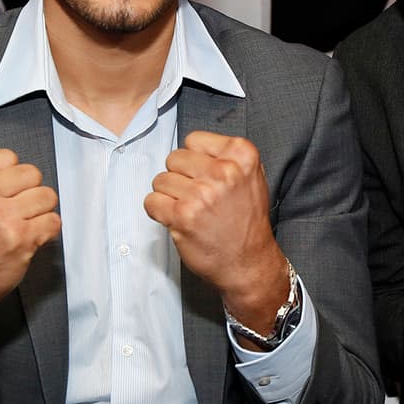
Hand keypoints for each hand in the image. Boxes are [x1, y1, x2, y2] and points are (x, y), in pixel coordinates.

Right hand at [0, 149, 59, 374]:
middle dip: (27, 192)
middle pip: (31, 173)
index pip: (7, 156)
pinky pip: (54, 221)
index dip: (8, 176)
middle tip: (10, 212)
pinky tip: (26, 239)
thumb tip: (18, 164)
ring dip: (39, 211)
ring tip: (18, 225)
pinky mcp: (20, 238)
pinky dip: (46, 231)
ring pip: (47, 195)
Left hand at [145, 131, 287, 331]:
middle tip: (197, 197)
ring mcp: (202, 193)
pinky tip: (177, 220)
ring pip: (160, 180)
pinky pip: (151, 201)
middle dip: (180, 177)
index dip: (195, 159)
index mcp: (242, 155)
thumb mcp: (252, 177)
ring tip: (190, 210)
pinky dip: (158, 211)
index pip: (194, 140)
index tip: (205, 176)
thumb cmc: (247, 221)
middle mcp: (223, 171)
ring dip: (170, 196)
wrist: (248, 262)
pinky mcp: (183, 216)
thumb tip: (191, 148)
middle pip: (174, 158)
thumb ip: (226, 157)